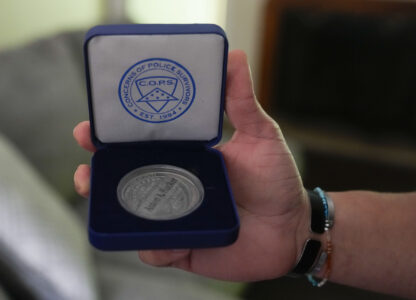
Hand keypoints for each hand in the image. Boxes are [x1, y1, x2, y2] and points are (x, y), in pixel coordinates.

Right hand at [74, 50, 307, 281]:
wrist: (291, 229)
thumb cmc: (275, 181)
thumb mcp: (260, 136)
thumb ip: (242, 102)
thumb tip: (233, 57)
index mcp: (185, 156)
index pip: (142, 143)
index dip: (113, 136)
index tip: (94, 127)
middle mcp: (174, 184)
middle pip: (125, 179)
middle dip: (98, 174)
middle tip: (88, 170)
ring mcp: (176, 217)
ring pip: (132, 215)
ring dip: (111, 211)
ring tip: (105, 204)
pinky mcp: (183, 247)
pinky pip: (156, 249)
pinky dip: (151, 247)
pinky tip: (156, 243)